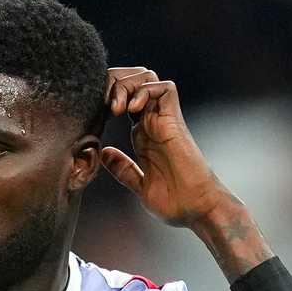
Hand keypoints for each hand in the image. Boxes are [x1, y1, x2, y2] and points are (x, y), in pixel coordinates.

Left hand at [102, 66, 273, 280]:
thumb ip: (123, 169)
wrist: (198, 211)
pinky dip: (146, 90)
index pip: (124, 101)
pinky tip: (131, 109)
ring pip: (147, 79)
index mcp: (143, 136)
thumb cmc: (175, 203)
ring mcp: (165, 121)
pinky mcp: (176, 122)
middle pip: (133, 83)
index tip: (93, 114)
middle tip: (102, 105)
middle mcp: (153, 124)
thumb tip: (104, 153)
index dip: (107, 99)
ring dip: (128, 85)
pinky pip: (165, 89)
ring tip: (116, 107)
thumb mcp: (140, 186)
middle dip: (114, 84)